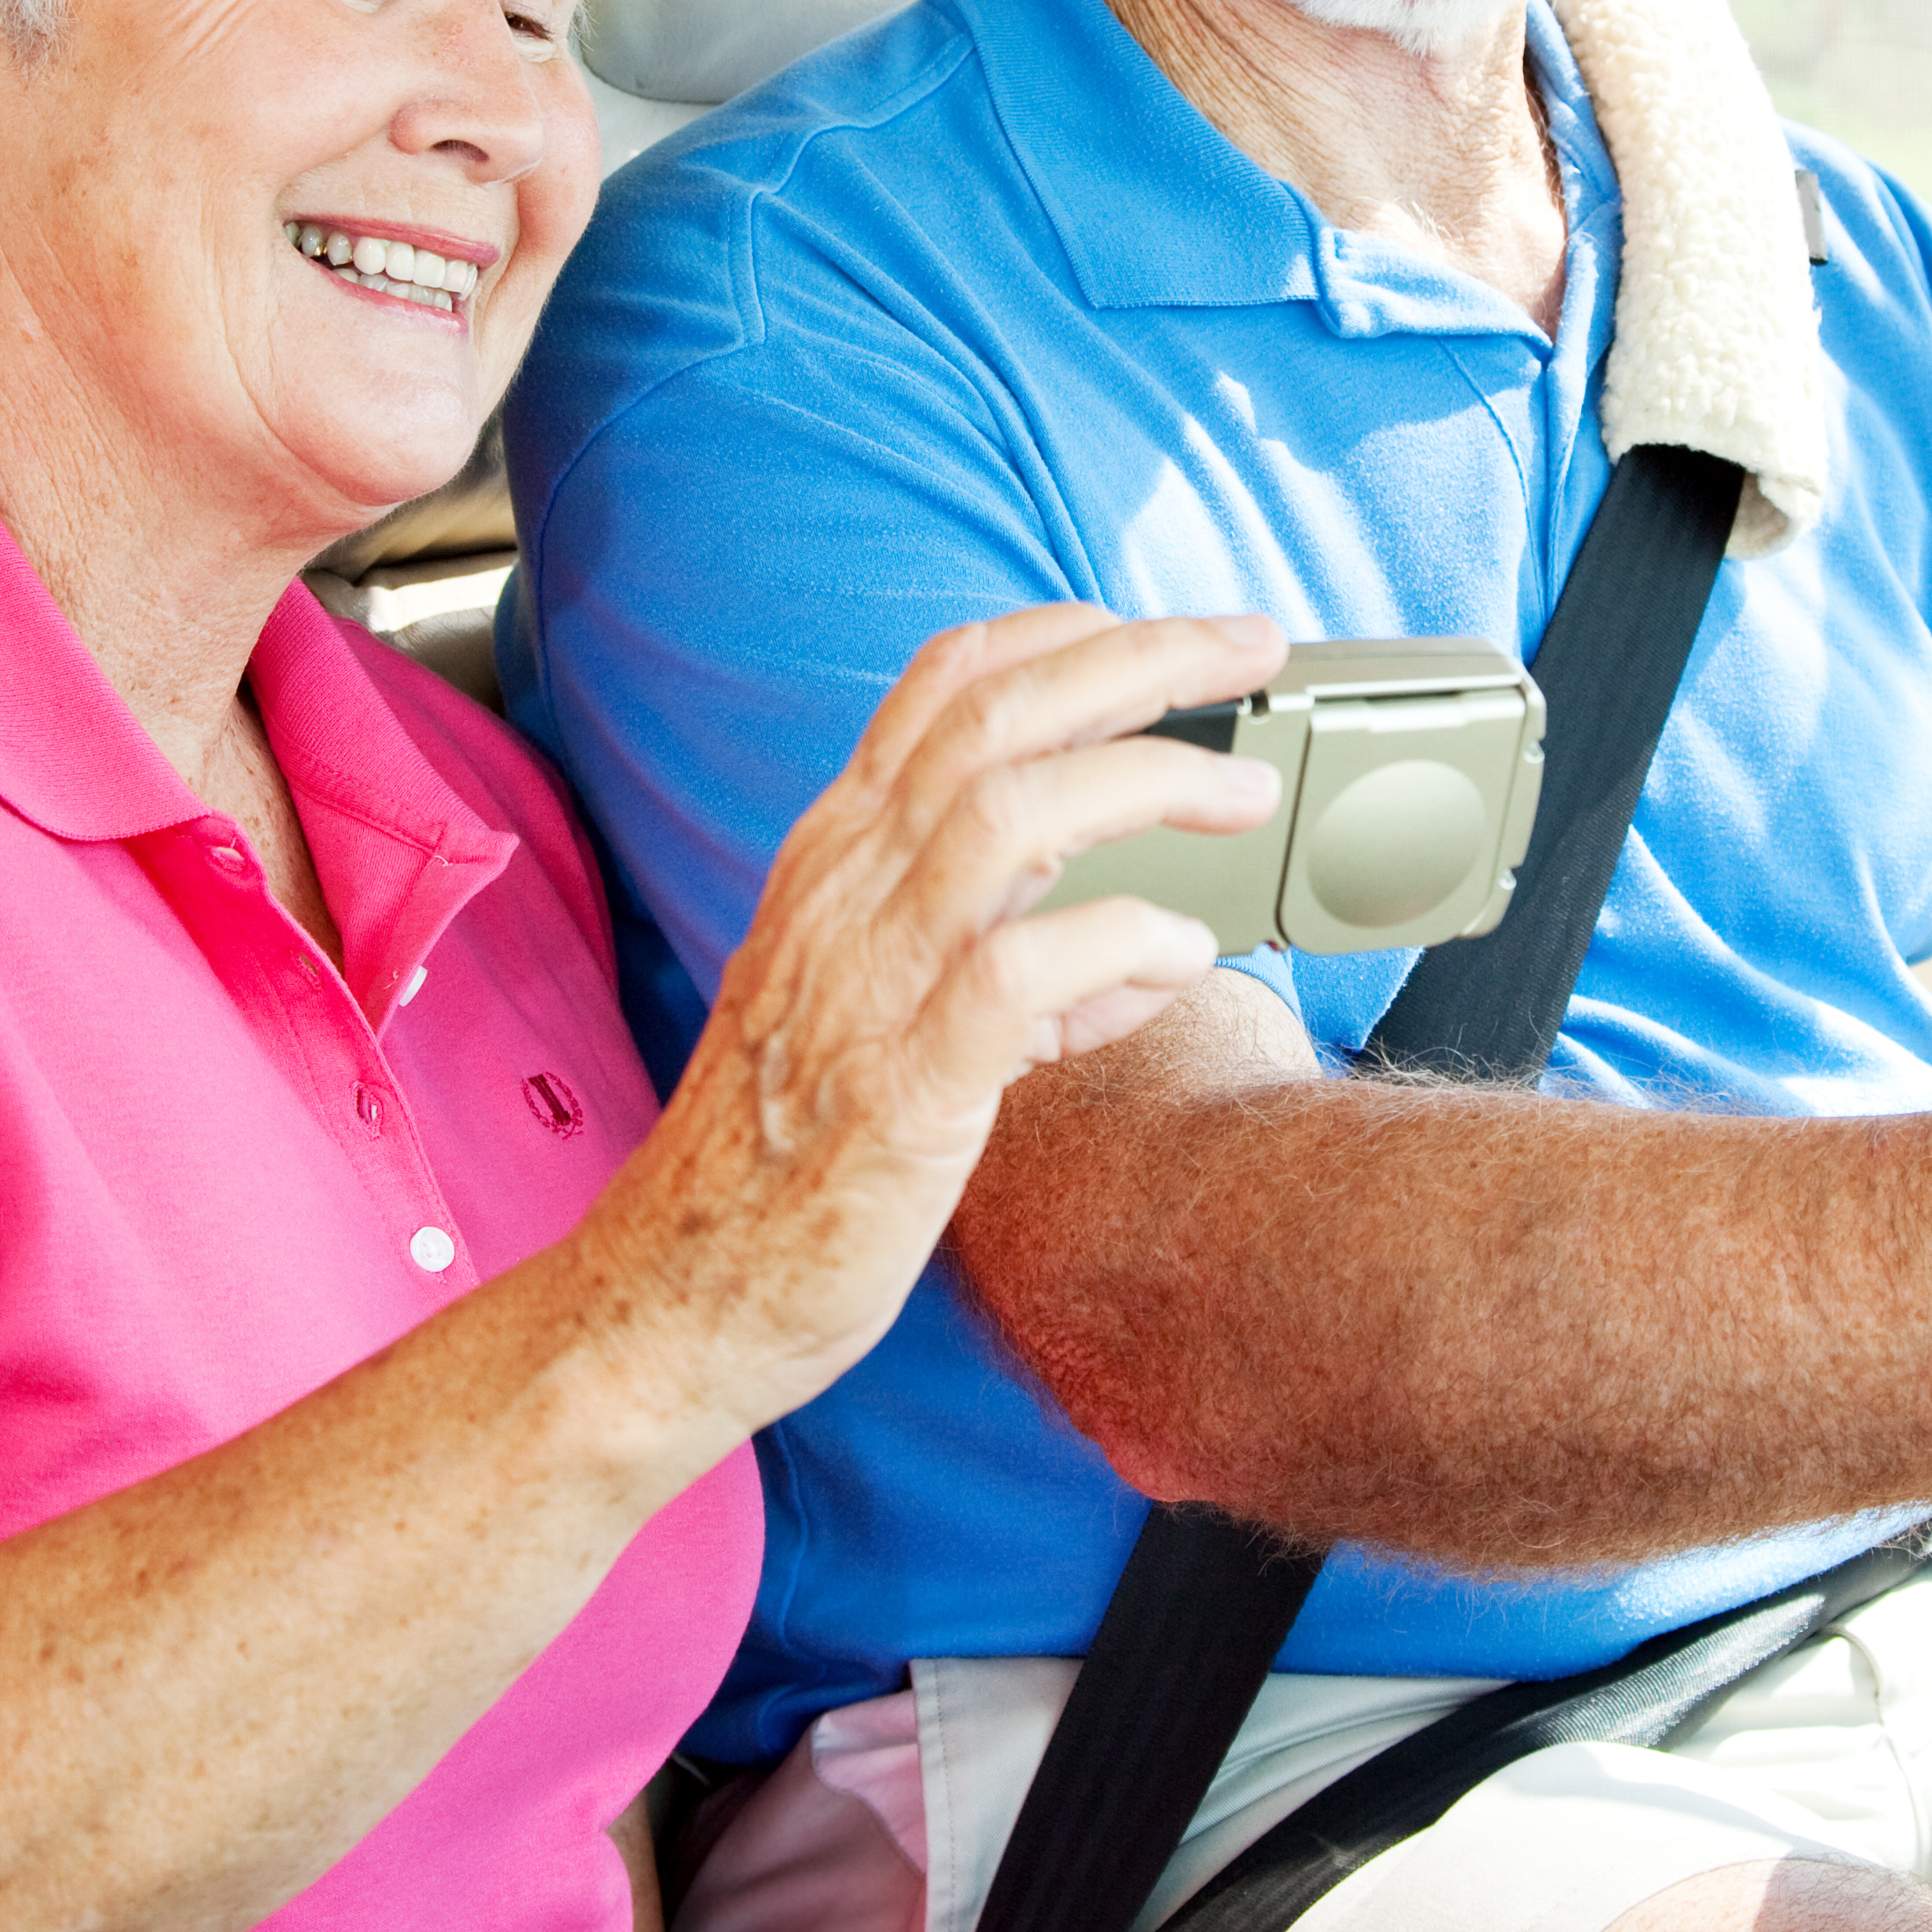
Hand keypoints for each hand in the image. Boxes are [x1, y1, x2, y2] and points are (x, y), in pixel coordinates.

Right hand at [597, 606, 1286, 1428]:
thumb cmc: (785, 1156)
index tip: (1176, 633)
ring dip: (1145, 778)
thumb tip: (1144, 951)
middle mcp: (844, 893)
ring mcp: (866, 985)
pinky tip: (1185, 953)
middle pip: (998, 717)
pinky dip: (1116, 943)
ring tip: (1247, 793)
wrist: (676, 1298)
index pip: (945, 685)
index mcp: (836, 858)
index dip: (1071, 632)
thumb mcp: (881, 1014)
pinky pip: (1017, 975)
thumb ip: (1007, 961)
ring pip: (1008, 812)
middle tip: (1254, 649)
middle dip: (1141, 661)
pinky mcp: (900, 1089)